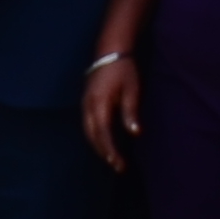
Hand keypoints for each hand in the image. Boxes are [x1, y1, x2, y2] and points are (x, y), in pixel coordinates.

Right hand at [80, 52, 140, 167]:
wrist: (109, 51)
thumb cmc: (123, 69)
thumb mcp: (132, 90)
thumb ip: (130, 112)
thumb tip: (135, 133)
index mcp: (100, 103)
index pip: (103, 133)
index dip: (110, 150)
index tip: (119, 164)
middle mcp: (88, 106)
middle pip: (92, 136)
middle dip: (104, 152)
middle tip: (117, 167)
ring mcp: (85, 104)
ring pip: (88, 132)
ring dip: (98, 147)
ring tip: (112, 159)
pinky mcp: (86, 103)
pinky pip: (87, 125)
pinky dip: (95, 137)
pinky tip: (104, 143)